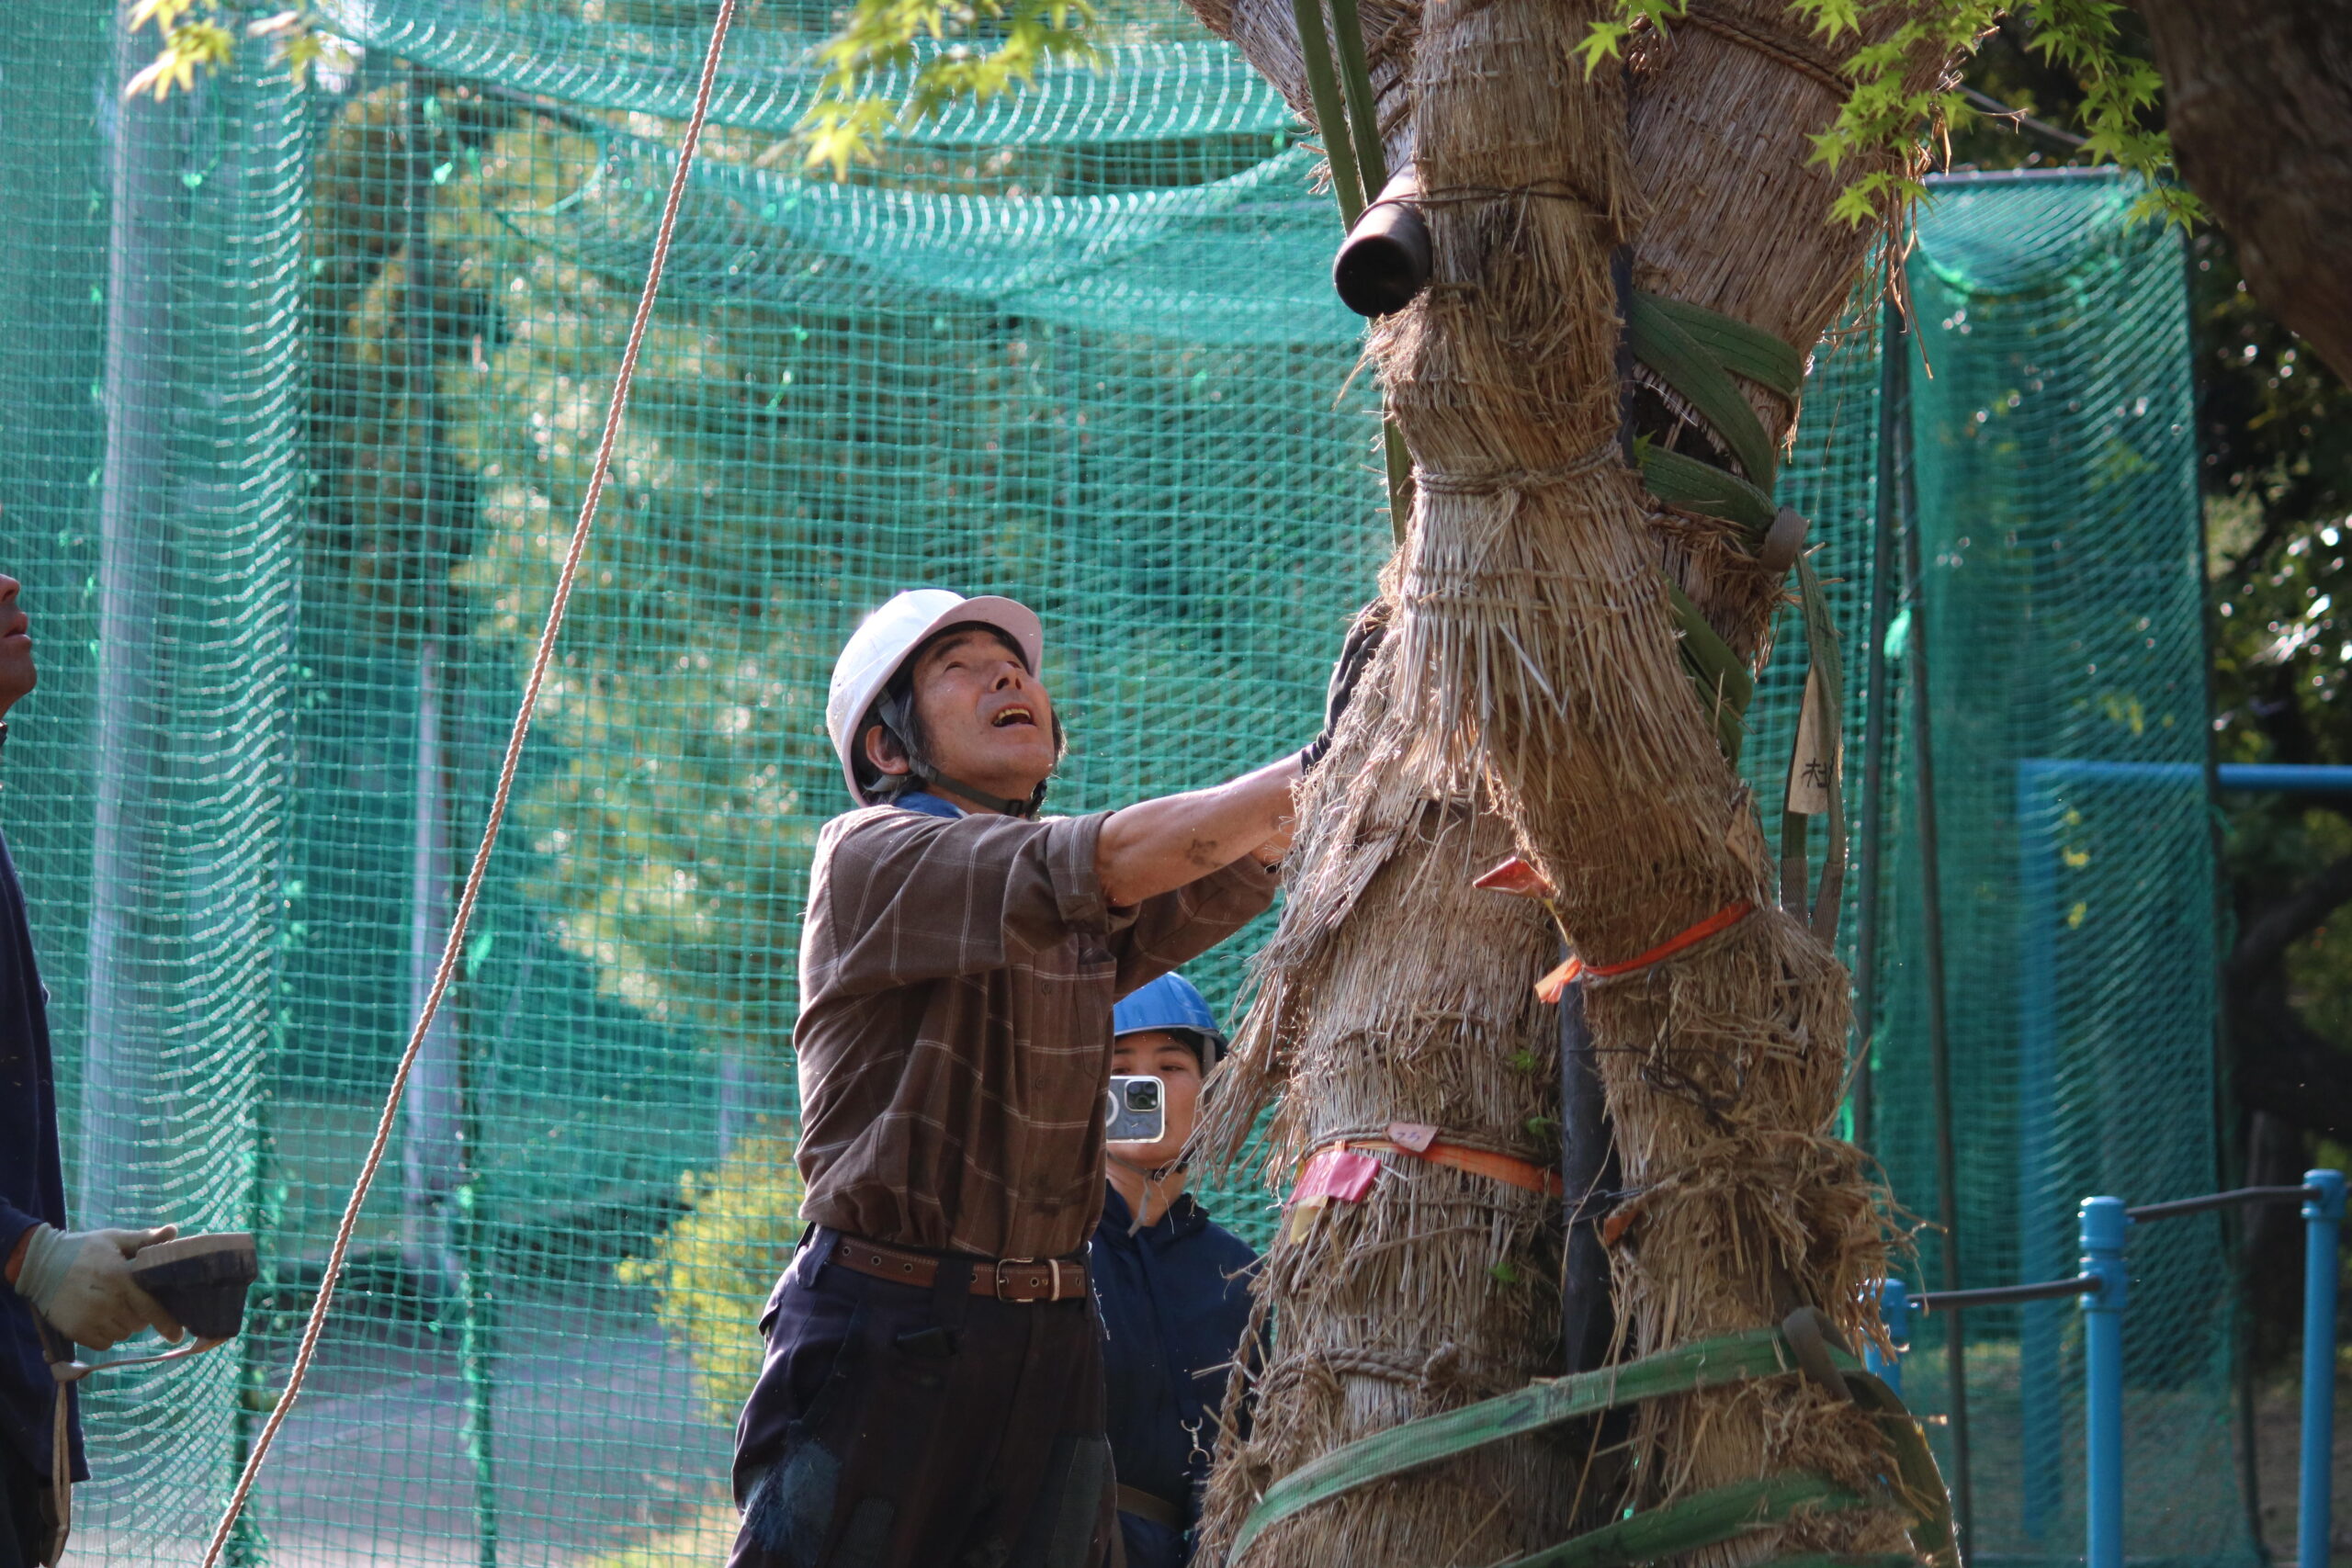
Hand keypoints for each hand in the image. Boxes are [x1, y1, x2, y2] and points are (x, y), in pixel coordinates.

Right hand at [13, 1224, 184, 1349]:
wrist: (40, 1264)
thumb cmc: (83, 1249)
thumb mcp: (113, 1239)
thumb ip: (144, 1239)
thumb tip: (173, 1231)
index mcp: (120, 1278)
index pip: (150, 1308)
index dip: (166, 1323)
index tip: (176, 1334)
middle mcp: (107, 1302)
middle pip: (138, 1323)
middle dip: (140, 1315)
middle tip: (131, 1301)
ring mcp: (89, 1318)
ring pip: (122, 1334)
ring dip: (123, 1325)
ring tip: (113, 1308)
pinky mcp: (75, 1330)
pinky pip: (103, 1344)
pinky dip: (106, 1336)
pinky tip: (100, 1319)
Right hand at [1300, 600, 1390, 771]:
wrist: (1332, 747)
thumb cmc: (1348, 722)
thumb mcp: (1351, 696)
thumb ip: (1360, 678)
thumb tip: (1377, 662)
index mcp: (1343, 670)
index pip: (1353, 636)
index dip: (1365, 617)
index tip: (1381, 599)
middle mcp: (1341, 673)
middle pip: (1354, 637)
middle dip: (1370, 618)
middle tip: (1387, 600)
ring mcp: (1343, 683)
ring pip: (1357, 651)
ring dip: (1373, 633)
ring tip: (1390, 617)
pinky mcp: (1346, 696)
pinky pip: (1361, 672)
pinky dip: (1373, 657)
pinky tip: (1387, 648)